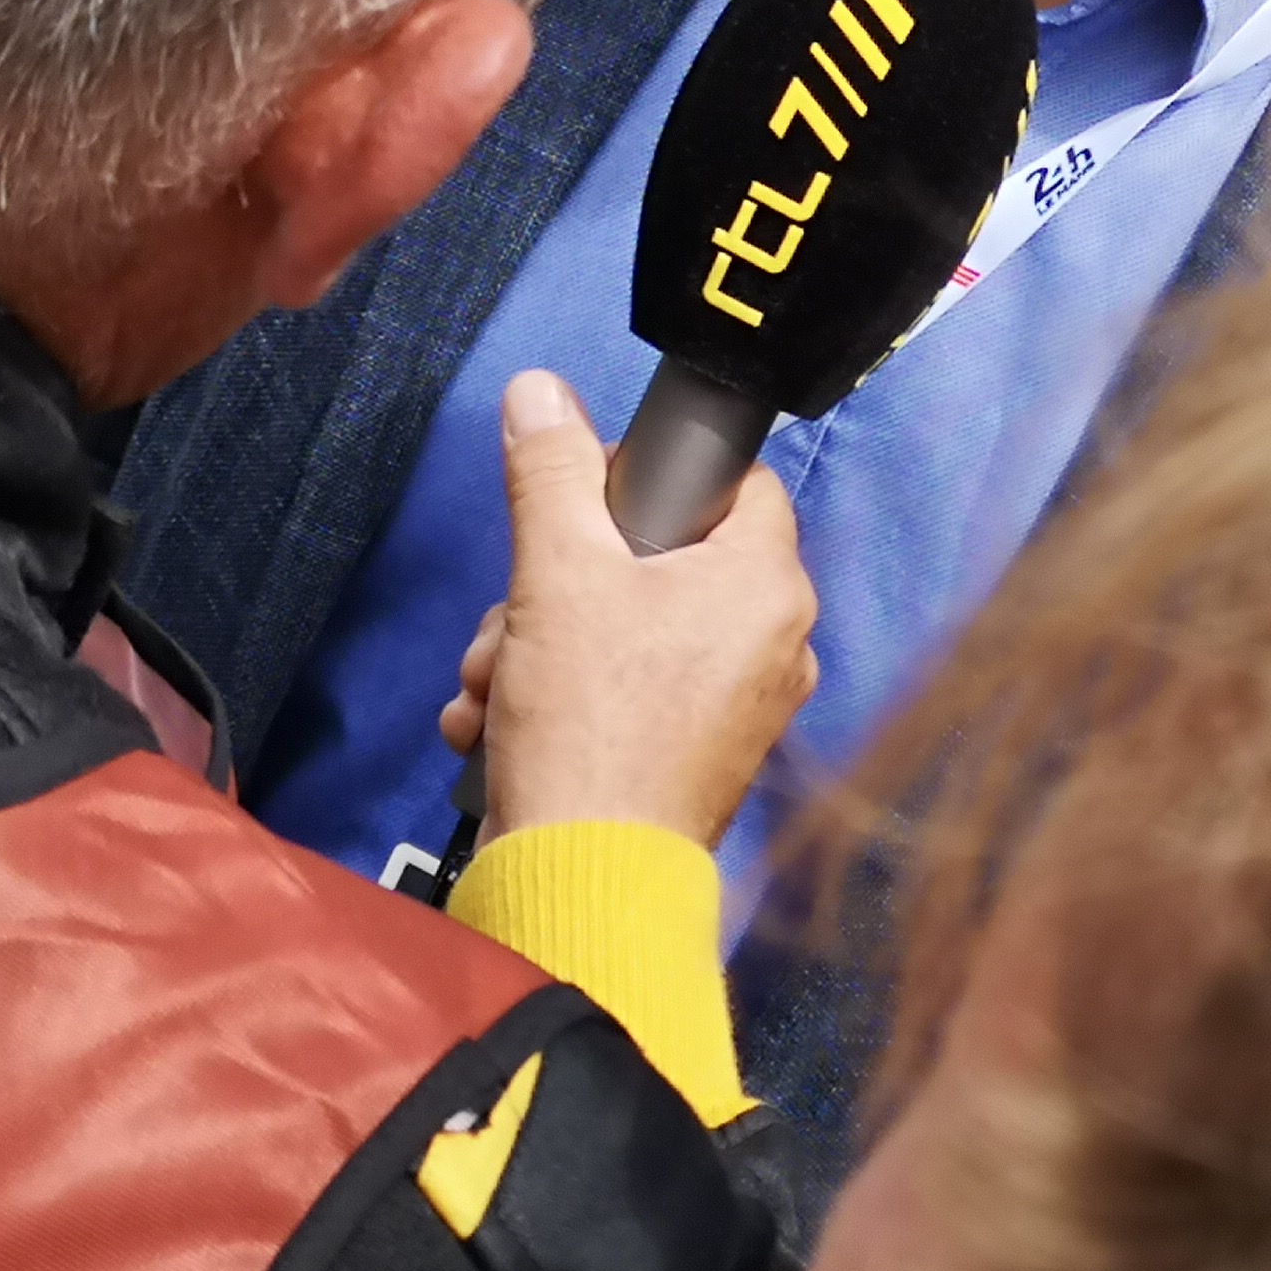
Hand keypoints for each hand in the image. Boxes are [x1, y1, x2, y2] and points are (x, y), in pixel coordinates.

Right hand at [438, 370, 819, 848]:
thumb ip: (552, 472)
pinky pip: (630, 691)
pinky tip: (502, 723)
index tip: (590, 504)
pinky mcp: (701, 755)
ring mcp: (742, 705)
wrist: (580, 877)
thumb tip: (542, 393)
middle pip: (663, 561)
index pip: (734, 483)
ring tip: (496, 683)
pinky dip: (561, 696)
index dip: (654, 479)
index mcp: (767, 584)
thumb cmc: (590, 727)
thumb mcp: (556, 571)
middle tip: (513, 617)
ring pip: (630, 627)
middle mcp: (774, 642)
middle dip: (560, 582)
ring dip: (541, 643)